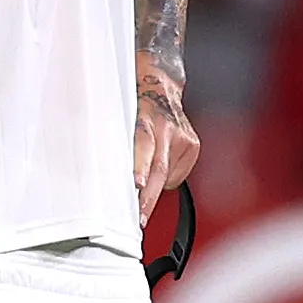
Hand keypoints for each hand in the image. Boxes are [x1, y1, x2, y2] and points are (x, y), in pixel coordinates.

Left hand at [135, 58, 199, 228]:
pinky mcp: (193, 146)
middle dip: (148, 197)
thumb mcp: (123, 117)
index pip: (144, 144)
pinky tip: (162, 162)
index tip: (138, 185)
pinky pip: (177, 173)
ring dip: (154, 185)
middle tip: (139, 217)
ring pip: (168, 176)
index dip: (141, 166)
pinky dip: (166, 176)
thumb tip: (110, 177)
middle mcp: (167, 128)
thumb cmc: (135, 102)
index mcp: (147, 118)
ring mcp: (183, 138)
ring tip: (144, 177)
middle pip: (159, 169)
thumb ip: (122, 144)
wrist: (159, 85)